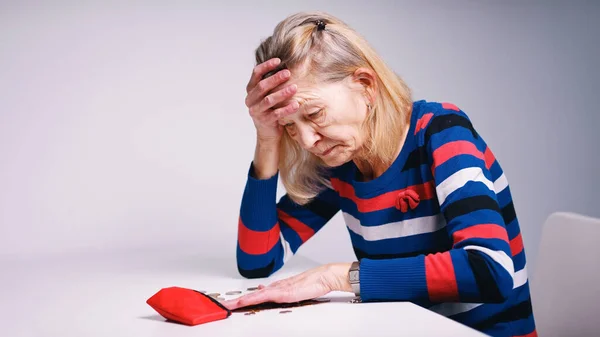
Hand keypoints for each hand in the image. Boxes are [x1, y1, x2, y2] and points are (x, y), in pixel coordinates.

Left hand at [221, 263, 352, 310]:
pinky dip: (253, 298)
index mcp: (275, 289)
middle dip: (235, 301)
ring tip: (228, 305)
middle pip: (250, 296)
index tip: (229, 304)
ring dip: (240, 301)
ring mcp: (278, 290)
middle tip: (220, 305)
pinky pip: (265, 296)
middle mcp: (274, 288)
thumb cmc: (311, 283)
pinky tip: (245, 301)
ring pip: (254, 297)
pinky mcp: (284, 292)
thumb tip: (263, 289)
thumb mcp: (292, 290)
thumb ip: (278, 291)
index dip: (241, 300)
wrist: (323, 276)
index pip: (254, 296)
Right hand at [245, 58, 299, 140]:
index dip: (266, 66)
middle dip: (275, 79)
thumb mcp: (267, 94)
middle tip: (288, 73)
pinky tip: (296, 104)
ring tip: (294, 88)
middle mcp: (251, 100)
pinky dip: (287, 109)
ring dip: (282, 93)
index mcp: (250, 90)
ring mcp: (256, 111)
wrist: (268, 131)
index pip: (255, 74)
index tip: (278, 60)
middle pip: (262, 86)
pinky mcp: (265, 121)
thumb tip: (286, 65)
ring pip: (268, 100)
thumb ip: (271, 83)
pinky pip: (276, 114)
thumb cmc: (270, 108)